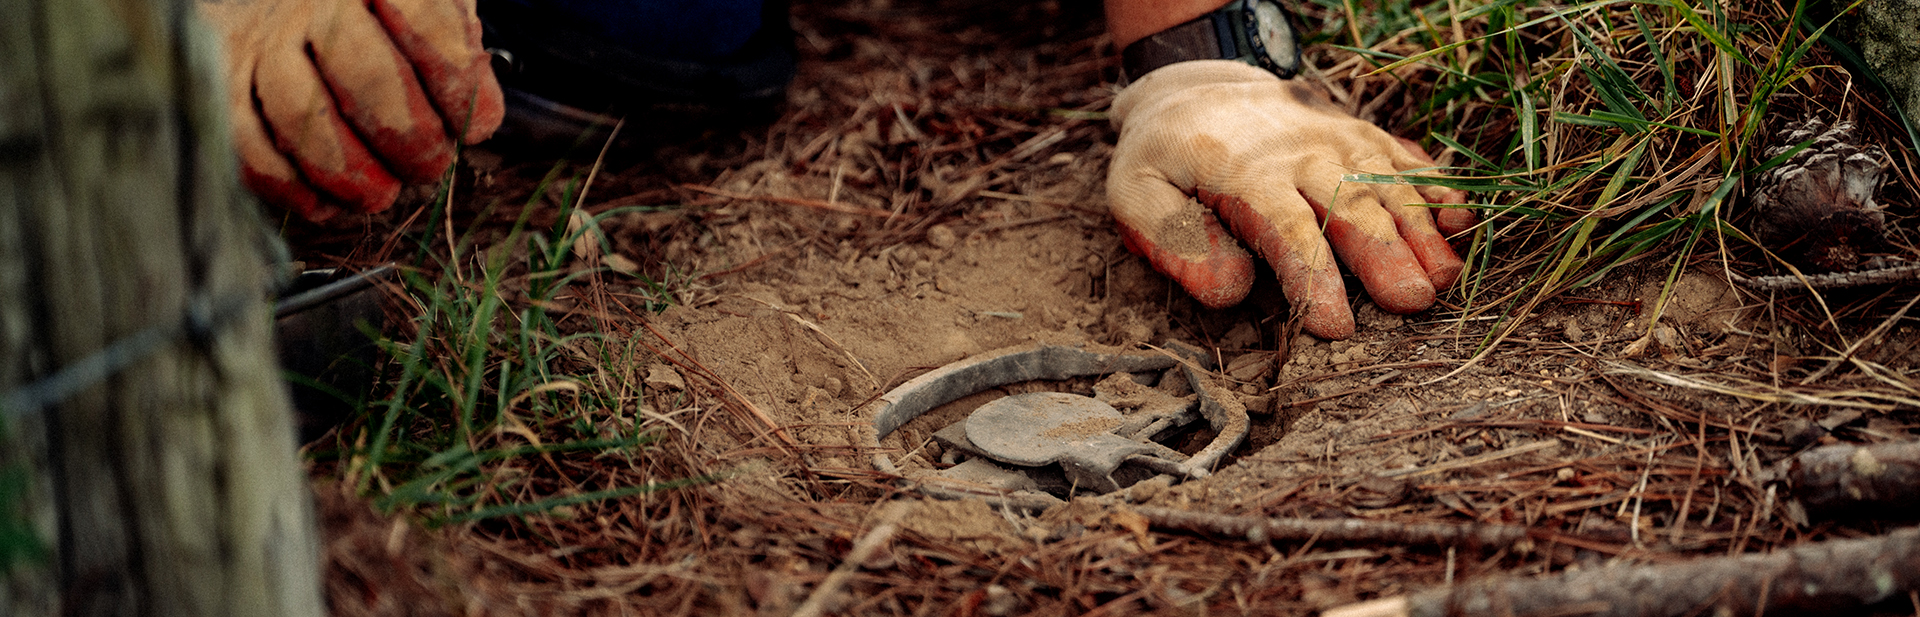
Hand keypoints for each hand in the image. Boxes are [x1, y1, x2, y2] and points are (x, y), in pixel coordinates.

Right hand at [198, 0, 503, 221]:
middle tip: (430, 166)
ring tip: (380, 194)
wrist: (282, 1)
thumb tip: (474, 120)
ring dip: (349, 171)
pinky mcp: (223, 81)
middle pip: (365, 75)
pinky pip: (247, 142)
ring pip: (300, 113)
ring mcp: (263, 40)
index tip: (477, 125)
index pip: (429, 25)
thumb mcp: (429, 7)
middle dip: (410, 138)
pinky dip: (291, 186)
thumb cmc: (376, 15)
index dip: (459, 86)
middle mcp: (314, 2)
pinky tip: (327, 203)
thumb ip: (456, 51)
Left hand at [1107, 61, 1475, 339]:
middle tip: (1413, 302)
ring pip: (1386, 182)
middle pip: (1350, 205)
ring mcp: (1337, 139)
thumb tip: (1229, 291)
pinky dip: (1435, 185)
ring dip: (1420, 228)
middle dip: (1384, 254)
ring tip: (1444, 278)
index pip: (1287, 229)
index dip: (1314, 277)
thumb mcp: (1136, 193)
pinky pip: (1403, 157)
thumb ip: (1173, 240)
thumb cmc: (1165, 158)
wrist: (1196, 88)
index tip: (1335, 326)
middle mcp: (1301, 152)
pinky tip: (1460, 219)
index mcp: (1246, 171)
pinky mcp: (1361, 136)